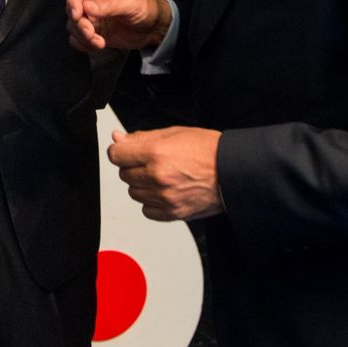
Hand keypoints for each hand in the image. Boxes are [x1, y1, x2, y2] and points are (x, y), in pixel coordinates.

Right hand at [66, 0, 169, 51]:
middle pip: (72, 11)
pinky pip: (78, 39)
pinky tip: (98, 45)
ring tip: (100, 42)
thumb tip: (86, 7)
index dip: (72, 2)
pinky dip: (84, 44)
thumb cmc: (144, 7)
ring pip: (73, 27)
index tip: (78, 15)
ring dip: (83, 37)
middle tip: (91, 34)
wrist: (152, 27)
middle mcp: (91, 1)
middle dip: (79, 25)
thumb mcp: (129, 3)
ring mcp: (91, 18)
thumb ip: (108, 5)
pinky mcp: (93, 32)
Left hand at [107, 126, 223, 219]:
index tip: (125, 150)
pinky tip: (164, 191)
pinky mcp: (172, 213)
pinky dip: (151, 201)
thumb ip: (141, 138)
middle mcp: (158, 177)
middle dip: (133, 167)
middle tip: (152, 161)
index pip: (116, 155)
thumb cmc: (208, 151)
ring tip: (162, 176)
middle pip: (124, 174)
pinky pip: (146, 210)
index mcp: (156, 154)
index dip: (120, 150)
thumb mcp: (173, 133)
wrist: (232, 172)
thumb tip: (118, 138)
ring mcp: (164, 197)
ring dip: (142, 185)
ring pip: (133, 193)